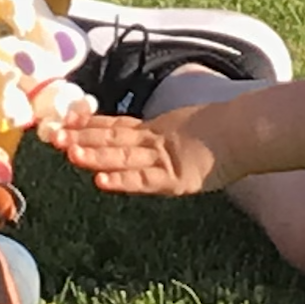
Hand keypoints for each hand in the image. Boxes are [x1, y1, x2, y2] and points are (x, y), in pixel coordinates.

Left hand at [43, 104, 232, 196]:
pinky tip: (102, 182)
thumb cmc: (228, 132)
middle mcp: (156, 143)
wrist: (250, 133)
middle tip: (54, 136)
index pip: (117, 126)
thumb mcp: (192, 129)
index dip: (90, 124)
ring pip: (124, 157)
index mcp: (158, 131)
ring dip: (96, 156)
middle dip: (83, 138)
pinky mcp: (176, 180)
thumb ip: (173, 131)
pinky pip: (145, 180)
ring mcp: (165, 160)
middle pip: (113, 139)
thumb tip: (162, 128)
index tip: (65, 121)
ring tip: (70, 154)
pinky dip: (124, 181)